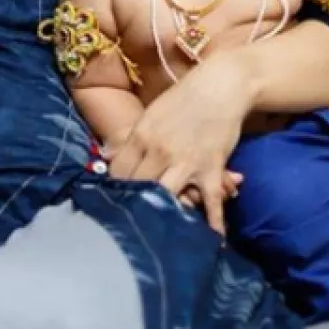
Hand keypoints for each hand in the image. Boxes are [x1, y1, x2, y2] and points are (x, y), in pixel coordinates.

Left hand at [104, 53, 252, 235]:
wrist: (221, 87)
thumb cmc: (183, 100)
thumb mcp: (150, 115)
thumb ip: (131, 139)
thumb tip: (106, 156)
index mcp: (140, 135)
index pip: (118, 171)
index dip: (116, 187)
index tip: (116, 198)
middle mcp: (159, 150)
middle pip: (138, 187)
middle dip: (135, 204)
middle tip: (133, 219)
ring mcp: (186, 161)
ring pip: (167, 197)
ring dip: (164, 213)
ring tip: (159, 231)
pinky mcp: (211, 168)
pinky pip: (211, 201)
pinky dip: (213, 222)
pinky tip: (213, 241)